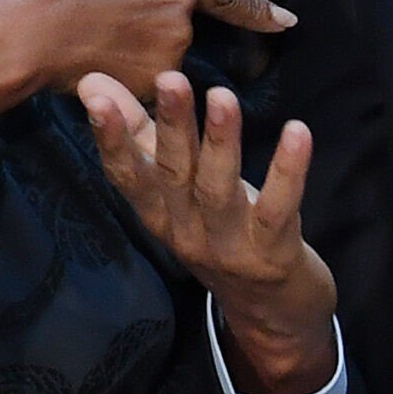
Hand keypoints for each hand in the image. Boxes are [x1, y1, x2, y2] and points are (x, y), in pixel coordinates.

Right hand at [0, 0, 293, 115]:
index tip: (288, 22)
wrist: (31, 20)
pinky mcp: (155, 80)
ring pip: (161, 62)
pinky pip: (147, 87)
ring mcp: (170, 45)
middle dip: (149, 36)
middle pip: (178, 30)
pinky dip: (127, 82)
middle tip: (104, 27)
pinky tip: (96, 66)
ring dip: (136, 60)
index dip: (258, 9)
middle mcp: (178, 5)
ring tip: (92, 44)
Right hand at [78, 70, 339, 393]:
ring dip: (221, 142)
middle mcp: (186, 233)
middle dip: (170, 126)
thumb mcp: (178, 191)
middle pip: (174, 175)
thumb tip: (95, 81)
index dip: (110, 138)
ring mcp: (229, 248)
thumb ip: (140, 135)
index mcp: (160, 215)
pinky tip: (298, 131)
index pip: (127, 175)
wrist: (272, 315)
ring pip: (219, 191)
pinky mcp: (272, 254)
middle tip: (169, 78)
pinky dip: (287, 170)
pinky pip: (278, 208)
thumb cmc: (222, 233)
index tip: (95, 96)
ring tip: (222, 97)